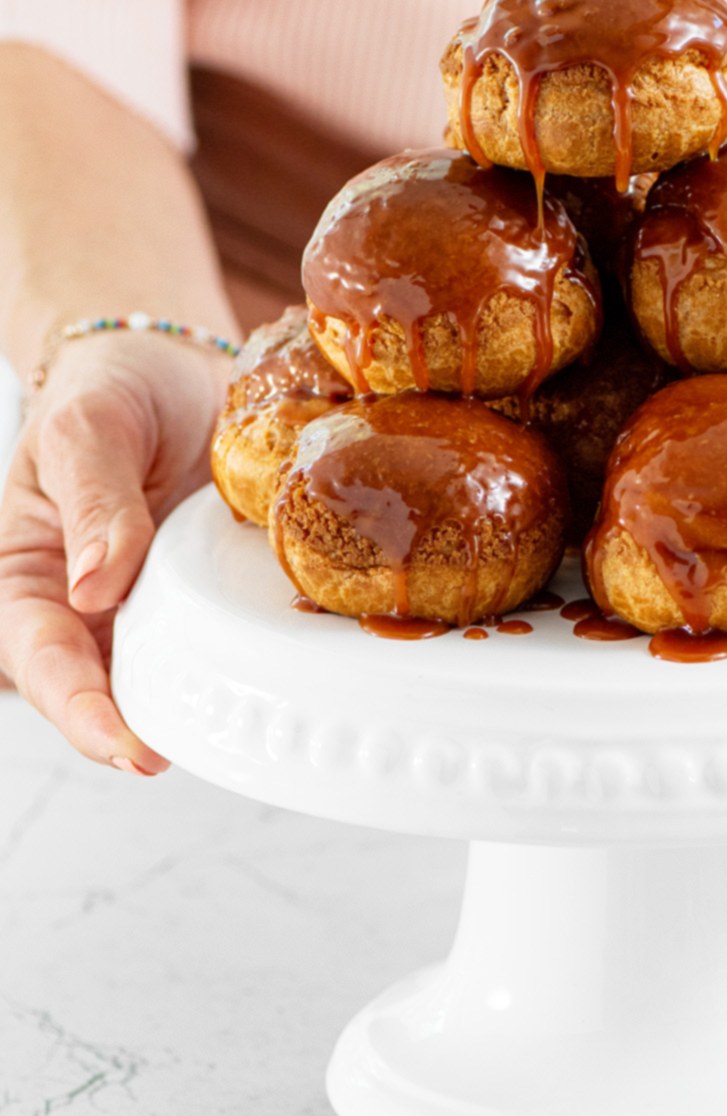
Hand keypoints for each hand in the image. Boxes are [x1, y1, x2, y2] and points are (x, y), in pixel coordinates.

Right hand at [0, 336, 229, 773]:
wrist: (174, 363)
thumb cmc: (108, 388)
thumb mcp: (87, 427)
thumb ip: (91, 502)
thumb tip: (94, 587)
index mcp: (34, 580)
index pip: (45, 660)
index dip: (82, 712)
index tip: (128, 746)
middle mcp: (98, 610)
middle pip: (113, 691)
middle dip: (149, 732)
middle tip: (199, 752)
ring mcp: (164, 608)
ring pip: (180, 677)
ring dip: (211, 704)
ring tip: (256, 727)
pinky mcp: (223, 596)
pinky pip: (242, 637)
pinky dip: (266, 656)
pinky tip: (303, 669)